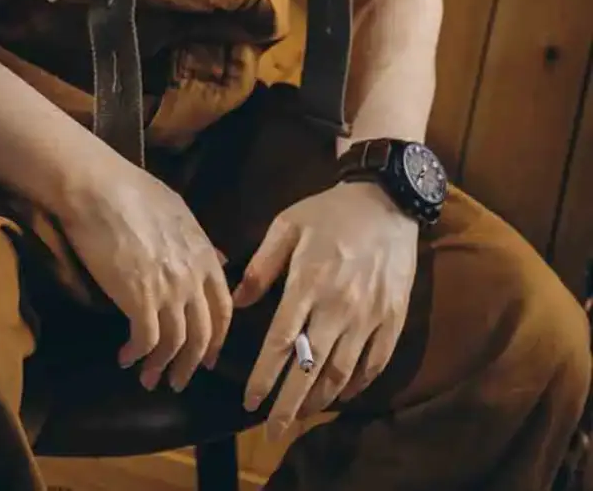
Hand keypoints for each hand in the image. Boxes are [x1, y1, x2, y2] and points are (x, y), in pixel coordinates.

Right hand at [58, 161, 232, 391]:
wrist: (98, 188)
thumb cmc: (131, 191)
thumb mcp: (178, 210)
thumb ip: (200, 242)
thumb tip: (219, 259)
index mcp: (204, 254)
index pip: (223, 309)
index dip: (216, 338)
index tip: (206, 357)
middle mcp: (192, 277)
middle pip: (202, 334)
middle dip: (190, 363)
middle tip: (178, 381)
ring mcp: (168, 290)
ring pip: (176, 344)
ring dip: (162, 367)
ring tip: (148, 379)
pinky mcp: (139, 300)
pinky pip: (146, 341)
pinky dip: (137, 355)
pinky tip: (125, 358)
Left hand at [234, 180, 418, 441]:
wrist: (385, 200)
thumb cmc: (329, 212)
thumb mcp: (286, 226)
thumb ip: (260, 267)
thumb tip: (237, 302)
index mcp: (307, 283)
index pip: (281, 343)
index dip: (264, 377)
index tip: (249, 402)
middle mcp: (338, 306)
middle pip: (310, 368)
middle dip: (289, 405)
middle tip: (272, 431)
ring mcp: (369, 315)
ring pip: (342, 372)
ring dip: (320, 399)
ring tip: (301, 414)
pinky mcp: (393, 317)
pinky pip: (375, 362)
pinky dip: (357, 385)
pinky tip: (341, 394)